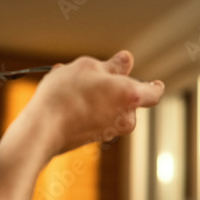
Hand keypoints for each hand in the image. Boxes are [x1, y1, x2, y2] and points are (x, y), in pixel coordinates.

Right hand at [26, 50, 163, 156]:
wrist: (43, 129)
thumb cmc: (66, 95)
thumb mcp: (88, 67)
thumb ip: (112, 65)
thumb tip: (126, 61)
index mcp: (131, 96)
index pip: (154, 93)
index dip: (154, 85)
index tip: (155, 83)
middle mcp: (126, 118)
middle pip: (126, 98)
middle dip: (109, 85)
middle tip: (87, 73)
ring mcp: (110, 131)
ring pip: (107, 106)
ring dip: (93, 93)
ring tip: (66, 81)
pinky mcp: (94, 139)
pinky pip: (94, 117)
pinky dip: (84, 107)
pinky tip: (63, 97)